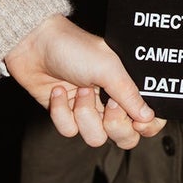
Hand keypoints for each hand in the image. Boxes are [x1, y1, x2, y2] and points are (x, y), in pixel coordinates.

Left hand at [4, 14, 165, 148]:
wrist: (34, 46)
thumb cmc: (75, 48)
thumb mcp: (108, 68)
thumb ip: (130, 94)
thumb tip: (148, 116)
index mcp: (127, 86)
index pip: (149, 118)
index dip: (147, 125)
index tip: (138, 121)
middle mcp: (111, 101)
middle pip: (125, 137)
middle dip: (114, 124)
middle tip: (108, 103)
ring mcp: (88, 110)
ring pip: (95, 137)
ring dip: (85, 113)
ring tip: (79, 89)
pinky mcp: (65, 115)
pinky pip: (69, 131)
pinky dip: (61, 111)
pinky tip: (58, 91)